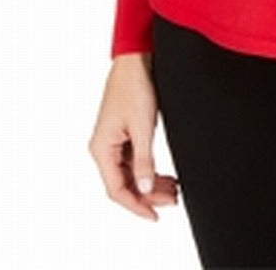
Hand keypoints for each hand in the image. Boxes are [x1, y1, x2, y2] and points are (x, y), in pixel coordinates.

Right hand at [88, 53, 179, 220]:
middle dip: (148, 195)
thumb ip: (144, 160)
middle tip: (173, 200)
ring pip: (131, 173)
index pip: (116, 190)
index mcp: (101, 148)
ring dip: (151, 183)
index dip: (137, 206)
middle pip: (124, 183)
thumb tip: (145, 190)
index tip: (156, 215)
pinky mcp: (123, 134)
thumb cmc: (134, 87)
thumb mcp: (143, 126)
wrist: (136, 59)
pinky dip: (149, 169)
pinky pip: (134, 160)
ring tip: (174, 190)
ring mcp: (113, 141)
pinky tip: (165, 176)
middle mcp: (103, 148)